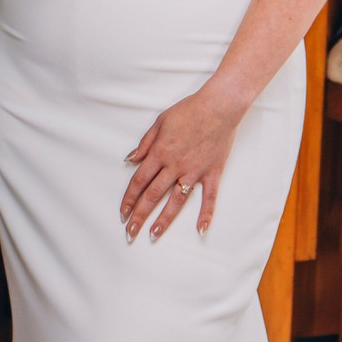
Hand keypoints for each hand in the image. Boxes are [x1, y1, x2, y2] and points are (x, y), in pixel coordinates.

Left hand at [120, 84, 246, 242]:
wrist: (219, 106)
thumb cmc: (189, 110)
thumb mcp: (160, 122)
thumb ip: (145, 143)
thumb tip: (130, 159)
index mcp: (160, 152)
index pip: (139, 181)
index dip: (129, 198)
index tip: (122, 212)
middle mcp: (175, 165)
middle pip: (153, 195)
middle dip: (139, 215)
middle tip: (130, 232)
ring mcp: (194, 171)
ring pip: (176, 201)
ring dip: (164, 219)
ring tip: (154, 234)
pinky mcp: (212, 173)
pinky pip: (209, 198)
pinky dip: (206, 214)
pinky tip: (201, 230)